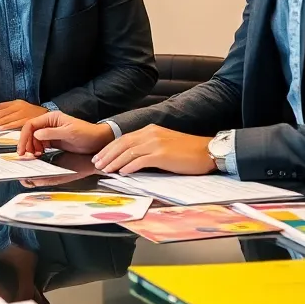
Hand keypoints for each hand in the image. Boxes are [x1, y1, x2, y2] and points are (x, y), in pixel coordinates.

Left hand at [0, 100, 47, 130]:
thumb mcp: (20, 106)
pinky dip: (6, 126)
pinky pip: (15, 124)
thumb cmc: (33, 113)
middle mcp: (19, 108)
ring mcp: (23, 114)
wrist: (49, 116)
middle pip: (2, 114)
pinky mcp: (28, 121)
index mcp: (16, 104)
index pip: (0, 109)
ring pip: (6, 119)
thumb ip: (6, 107)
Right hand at [18, 111, 114, 155]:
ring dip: (31, 147)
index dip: (24, 137)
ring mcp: (51, 132)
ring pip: (34, 139)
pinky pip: (41, 144)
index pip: (31, 125)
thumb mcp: (69, 133)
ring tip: (34, 156)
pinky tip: (39, 155)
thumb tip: (35, 134)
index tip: (22, 149)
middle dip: (26, 143)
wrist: (98, 141)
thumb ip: (51, 133)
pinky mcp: (54, 141)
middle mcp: (49, 124)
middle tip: (25, 155)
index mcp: (51, 118)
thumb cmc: (86, 134)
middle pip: (30, 132)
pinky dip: (37, 150)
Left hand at [92, 125, 215, 175]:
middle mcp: (150, 134)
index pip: (124, 138)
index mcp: (150, 131)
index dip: (110, 148)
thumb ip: (148, 148)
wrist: (207, 151)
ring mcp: (156, 143)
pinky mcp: (162, 154)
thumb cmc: (187, 151)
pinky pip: (140, 161)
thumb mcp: (164, 144)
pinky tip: (122, 173)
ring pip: (128, 152)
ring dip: (114, 162)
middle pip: (122, 144)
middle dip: (107, 155)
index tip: (100, 156)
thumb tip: (131, 160)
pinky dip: (129, 167)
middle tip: (97, 164)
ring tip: (105, 170)